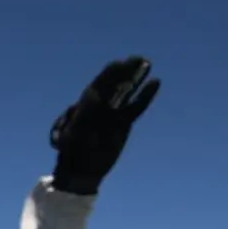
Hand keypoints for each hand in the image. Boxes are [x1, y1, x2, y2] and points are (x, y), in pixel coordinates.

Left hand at [50, 56, 159, 194]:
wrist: (81, 171)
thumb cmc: (72, 152)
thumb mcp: (73, 132)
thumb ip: (83, 112)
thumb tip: (91, 93)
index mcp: (85, 104)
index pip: (99, 84)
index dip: (109, 74)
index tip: (119, 64)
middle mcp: (100, 105)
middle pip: (114, 84)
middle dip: (125, 70)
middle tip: (138, 58)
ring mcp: (113, 113)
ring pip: (126, 92)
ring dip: (136, 78)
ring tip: (147, 63)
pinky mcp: (124, 123)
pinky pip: (136, 106)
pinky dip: (145, 95)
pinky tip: (155, 82)